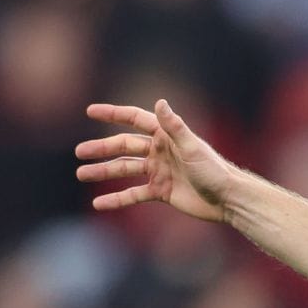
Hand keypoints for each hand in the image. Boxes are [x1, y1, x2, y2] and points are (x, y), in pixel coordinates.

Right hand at [76, 99, 232, 222]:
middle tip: (79, 153)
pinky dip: (117, 199)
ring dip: (103, 172)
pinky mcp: (161, 192)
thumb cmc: (214, 171)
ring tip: (81, 174)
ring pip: (124, 170)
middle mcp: (159, 152)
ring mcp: (159, 172)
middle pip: (123, 147)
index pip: (135, 119)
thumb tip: (159, 102)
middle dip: (101, 149)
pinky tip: (99, 205)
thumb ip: (174, 126)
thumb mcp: (192, 147)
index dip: (113, 114)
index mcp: (165, 136)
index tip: (90, 111)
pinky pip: (134, 195)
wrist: (228, 200)